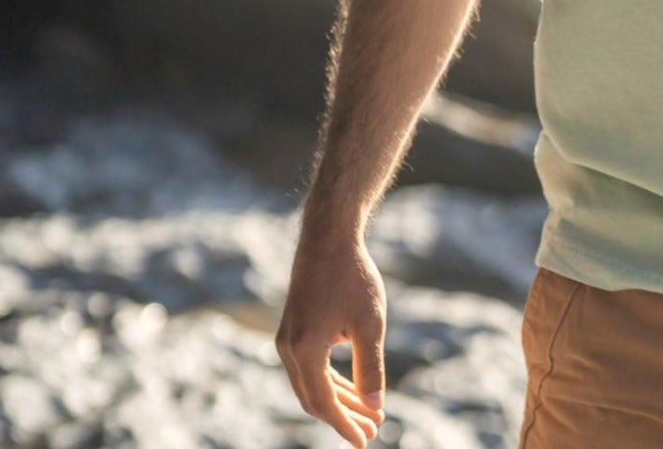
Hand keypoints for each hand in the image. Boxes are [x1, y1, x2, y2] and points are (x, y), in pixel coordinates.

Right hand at [276, 229, 387, 445]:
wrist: (329, 235)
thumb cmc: (352, 276)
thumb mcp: (369, 324)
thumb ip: (371, 368)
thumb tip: (375, 407)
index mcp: (304, 351)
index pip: (324, 403)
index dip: (345, 425)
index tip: (366, 442)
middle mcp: (288, 348)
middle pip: (314, 398)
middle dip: (343, 416)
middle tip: (373, 430)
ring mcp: (287, 338)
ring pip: (310, 383)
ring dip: (339, 399)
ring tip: (369, 412)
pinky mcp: (292, 327)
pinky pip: (309, 366)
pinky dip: (330, 379)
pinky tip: (351, 385)